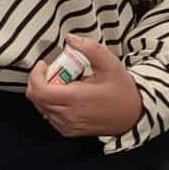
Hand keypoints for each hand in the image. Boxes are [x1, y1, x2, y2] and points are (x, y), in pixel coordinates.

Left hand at [26, 34, 143, 137]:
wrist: (133, 115)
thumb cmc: (121, 89)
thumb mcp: (109, 63)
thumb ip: (89, 48)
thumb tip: (69, 38)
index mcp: (77, 98)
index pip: (40, 91)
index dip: (35, 75)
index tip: (44, 64)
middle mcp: (69, 115)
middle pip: (36, 99)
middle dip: (39, 81)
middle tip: (53, 71)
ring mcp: (68, 126)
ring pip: (41, 108)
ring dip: (44, 93)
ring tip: (61, 83)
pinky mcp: (69, 131)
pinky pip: (49, 117)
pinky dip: (50, 104)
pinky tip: (64, 96)